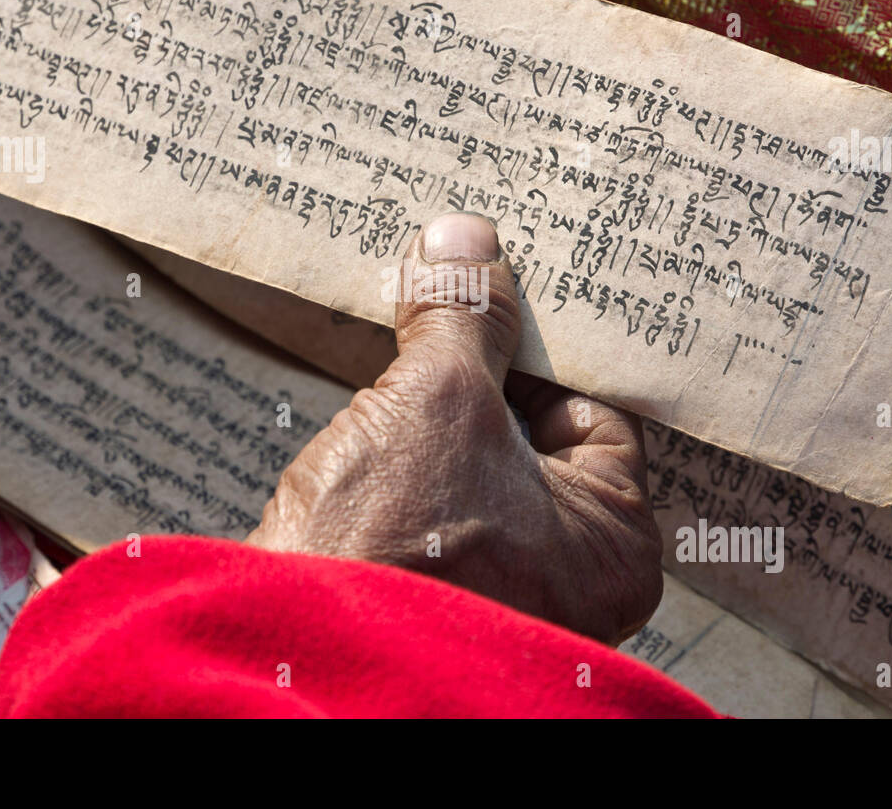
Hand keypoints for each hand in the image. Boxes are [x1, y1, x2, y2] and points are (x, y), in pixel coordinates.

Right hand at [247, 212, 661, 644]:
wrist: (281, 651)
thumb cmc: (391, 547)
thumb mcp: (437, 401)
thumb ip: (461, 316)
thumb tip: (463, 240)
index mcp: (610, 547)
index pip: (598, 410)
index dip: (545, 342)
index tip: (502, 286)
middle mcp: (565, 580)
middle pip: (534, 432)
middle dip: (485, 365)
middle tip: (451, 294)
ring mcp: (493, 588)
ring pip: (477, 461)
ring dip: (439, 402)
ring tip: (407, 335)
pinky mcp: (426, 588)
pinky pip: (432, 495)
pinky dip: (406, 449)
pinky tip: (371, 408)